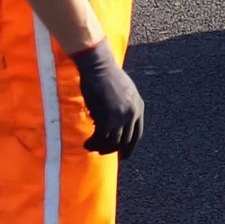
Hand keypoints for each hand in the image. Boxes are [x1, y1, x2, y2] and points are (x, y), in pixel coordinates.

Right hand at [71, 42, 144, 158]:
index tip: (125, 156)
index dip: (130, 146)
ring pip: (112, 142)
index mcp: (139, 108)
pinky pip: (100, 138)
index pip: (137, 134)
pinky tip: (86, 143)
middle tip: (102, 152)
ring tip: (90, 146)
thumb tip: (116, 122)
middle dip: (113, 149)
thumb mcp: (124, 92)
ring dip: (100, 147)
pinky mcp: (106, 119)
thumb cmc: (108, 76)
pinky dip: (92, 143)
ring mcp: (120, 117)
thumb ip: (124, 107)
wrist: (99, 67)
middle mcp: (132, 115)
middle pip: (125, 141)